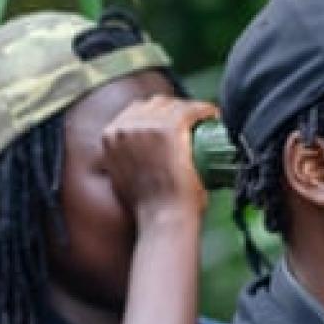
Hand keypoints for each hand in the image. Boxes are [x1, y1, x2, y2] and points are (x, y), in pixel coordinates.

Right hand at [99, 96, 216, 222]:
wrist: (162, 219)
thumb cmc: (148, 206)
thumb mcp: (123, 176)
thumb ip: (126, 159)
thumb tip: (140, 153)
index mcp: (110, 135)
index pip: (136, 111)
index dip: (157, 114)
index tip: (172, 122)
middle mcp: (125, 125)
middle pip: (154, 104)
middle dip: (173, 110)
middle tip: (191, 123)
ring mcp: (147, 125)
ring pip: (174, 105)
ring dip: (190, 110)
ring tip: (203, 122)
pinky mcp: (171, 127)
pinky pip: (193, 110)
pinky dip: (205, 111)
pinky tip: (213, 116)